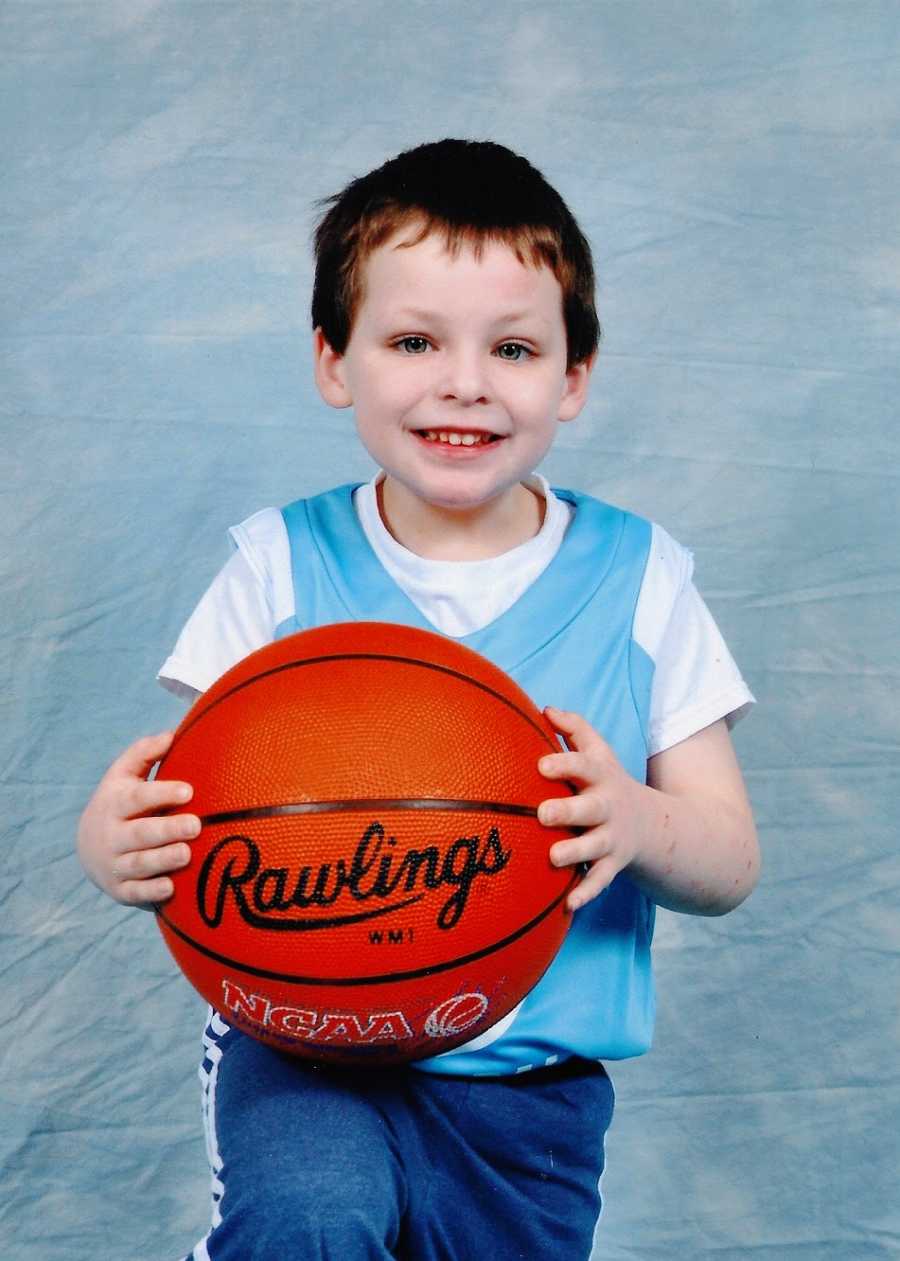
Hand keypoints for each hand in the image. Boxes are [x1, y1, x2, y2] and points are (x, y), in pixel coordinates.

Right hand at [77, 731, 199, 907]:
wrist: (90, 848)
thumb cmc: (121, 803)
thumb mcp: (124, 776)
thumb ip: (144, 753)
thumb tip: (172, 734)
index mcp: (116, 804)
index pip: (138, 798)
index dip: (162, 793)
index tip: (189, 790)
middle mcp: (113, 835)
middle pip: (140, 833)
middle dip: (167, 830)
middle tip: (195, 826)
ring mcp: (115, 864)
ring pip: (139, 864)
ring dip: (163, 860)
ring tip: (187, 853)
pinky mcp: (121, 890)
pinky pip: (136, 894)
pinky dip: (151, 892)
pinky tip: (172, 887)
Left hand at [537, 706, 650, 911]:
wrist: (657, 825)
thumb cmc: (609, 783)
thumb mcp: (600, 753)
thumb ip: (575, 730)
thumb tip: (545, 709)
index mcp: (600, 777)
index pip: (583, 765)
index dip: (564, 763)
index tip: (541, 765)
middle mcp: (607, 806)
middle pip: (589, 807)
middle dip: (568, 810)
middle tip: (543, 813)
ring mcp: (612, 837)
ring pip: (594, 847)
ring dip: (575, 852)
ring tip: (554, 857)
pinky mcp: (613, 864)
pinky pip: (599, 880)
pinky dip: (585, 892)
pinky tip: (567, 905)